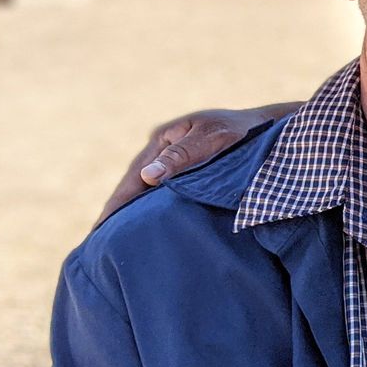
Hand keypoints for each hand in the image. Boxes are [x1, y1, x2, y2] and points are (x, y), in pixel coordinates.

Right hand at [97, 103, 296, 222]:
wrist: (267, 127)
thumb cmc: (244, 133)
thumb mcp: (213, 140)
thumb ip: (182, 156)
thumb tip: (147, 176)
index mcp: (164, 138)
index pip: (133, 177)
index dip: (118, 204)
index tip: (102, 228)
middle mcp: (163, 146)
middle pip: (133, 184)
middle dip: (116, 210)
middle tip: (98, 240)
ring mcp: (173, 157)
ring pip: (145, 188)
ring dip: (131, 210)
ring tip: (114, 237)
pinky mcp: (186, 168)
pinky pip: (161, 190)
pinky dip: (150, 206)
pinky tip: (145, 224)